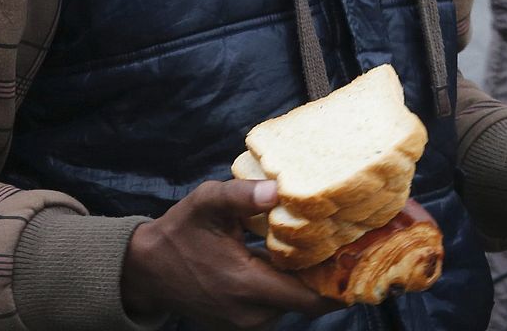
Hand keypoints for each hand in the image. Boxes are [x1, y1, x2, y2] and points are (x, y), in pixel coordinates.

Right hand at [121, 178, 342, 329]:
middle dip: (328, 277)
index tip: (361, 259)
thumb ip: (242, 196)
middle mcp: (249, 313)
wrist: (145, 271)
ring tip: (328, 247)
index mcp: (245, 285)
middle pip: (306, 302)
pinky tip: (297, 259)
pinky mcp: (240, 323)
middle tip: (351, 245)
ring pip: (292, 304)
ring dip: (307, 281)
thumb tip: (277, 189)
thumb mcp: (206, 204)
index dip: (338, 283)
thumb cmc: (179, 232)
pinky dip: (288, 286)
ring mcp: (244, 322)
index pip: (308, 298)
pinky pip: (276, 306)